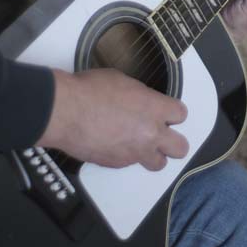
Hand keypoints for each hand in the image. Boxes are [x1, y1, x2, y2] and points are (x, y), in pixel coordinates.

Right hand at [37, 68, 188, 170]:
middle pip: (180, 148)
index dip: (174, 113)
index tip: (167, 113)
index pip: (181, 114)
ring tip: (142, 146)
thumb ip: (140, 97)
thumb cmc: (89, 91)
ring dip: (153, 155)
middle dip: (173, 142)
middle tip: (163, 136)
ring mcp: (134, 152)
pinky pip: (130, 164)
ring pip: (159, 164)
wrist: (65, 112)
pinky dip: (126, 156)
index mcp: (154, 108)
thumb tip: (141, 102)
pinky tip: (114, 144)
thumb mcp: (122, 82)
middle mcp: (150, 133)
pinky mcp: (117, 164)